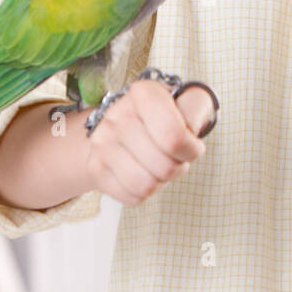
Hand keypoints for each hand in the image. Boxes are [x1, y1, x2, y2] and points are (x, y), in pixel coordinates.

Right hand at [84, 78, 211, 205]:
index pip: (174, 137)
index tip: (194, 146)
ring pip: (146, 185)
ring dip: (162, 181)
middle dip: (178, 167)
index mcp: (143, 93)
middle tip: (175, 156)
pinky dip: (145, 192)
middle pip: (164, 166)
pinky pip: (131, 197)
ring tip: (160, 165)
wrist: (128, 126)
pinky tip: (144, 173)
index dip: (192, 150)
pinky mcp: (94, 168)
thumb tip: (190, 129)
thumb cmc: (167, 115)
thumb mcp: (189, 102)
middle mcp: (116, 115)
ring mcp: (101, 142)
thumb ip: (197, 108)